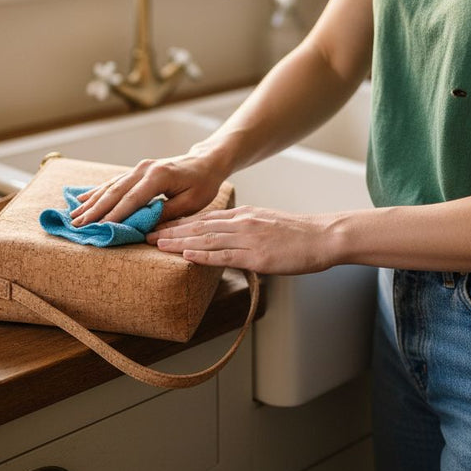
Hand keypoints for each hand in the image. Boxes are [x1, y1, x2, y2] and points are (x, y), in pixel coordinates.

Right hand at [70, 153, 227, 225]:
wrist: (205, 162)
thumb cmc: (203, 184)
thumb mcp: (191, 203)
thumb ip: (166, 214)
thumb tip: (144, 229)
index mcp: (158, 176)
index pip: (132, 200)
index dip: (114, 215)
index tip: (97, 228)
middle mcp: (144, 169)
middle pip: (115, 192)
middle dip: (94, 210)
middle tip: (77, 225)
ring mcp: (138, 168)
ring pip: (110, 186)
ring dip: (91, 202)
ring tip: (74, 216)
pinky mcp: (137, 170)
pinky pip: (113, 182)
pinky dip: (97, 192)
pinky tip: (82, 200)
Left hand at [147, 206, 338, 274]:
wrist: (324, 236)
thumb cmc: (299, 235)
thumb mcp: (268, 224)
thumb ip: (246, 231)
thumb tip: (229, 241)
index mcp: (244, 215)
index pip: (204, 218)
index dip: (179, 222)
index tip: (158, 226)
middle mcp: (242, 223)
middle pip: (198, 226)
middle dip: (170, 231)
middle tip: (146, 234)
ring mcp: (249, 238)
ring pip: (206, 239)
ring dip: (179, 242)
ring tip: (157, 245)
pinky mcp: (257, 256)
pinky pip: (225, 255)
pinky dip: (204, 255)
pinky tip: (187, 255)